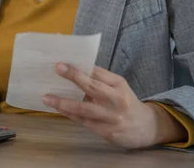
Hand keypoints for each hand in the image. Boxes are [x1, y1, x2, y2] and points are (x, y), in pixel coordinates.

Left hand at [43, 63, 187, 148]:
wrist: (146, 127)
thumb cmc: (125, 102)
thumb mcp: (117, 87)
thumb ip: (99, 80)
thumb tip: (72, 70)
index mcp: (118, 84)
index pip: (96, 72)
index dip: (78, 67)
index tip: (61, 62)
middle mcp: (116, 99)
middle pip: (92, 87)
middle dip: (73, 77)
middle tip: (57, 69)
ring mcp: (111, 116)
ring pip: (84, 108)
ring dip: (63, 103)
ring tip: (47, 98)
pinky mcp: (107, 131)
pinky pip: (83, 121)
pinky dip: (69, 114)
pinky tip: (57, 109)